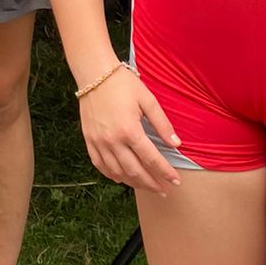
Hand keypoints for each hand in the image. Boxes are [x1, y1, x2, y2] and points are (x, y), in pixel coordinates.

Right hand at [79, 65, 182, 195]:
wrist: (93, 73)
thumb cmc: (122, 83)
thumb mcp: (147, 100)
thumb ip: (162, 124)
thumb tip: (176, 144)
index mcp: (130, 130)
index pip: (151, 159)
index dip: (165, 173)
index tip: (176, 181)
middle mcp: (113, 140)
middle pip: (135, 171)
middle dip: (152, 184)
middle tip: (164, 190)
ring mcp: (98, 142)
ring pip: (117, 172)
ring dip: (134, 183)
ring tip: (147, 186)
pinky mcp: (89, 140)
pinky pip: (100, 165)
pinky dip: (112, 175)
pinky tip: (122, 178)